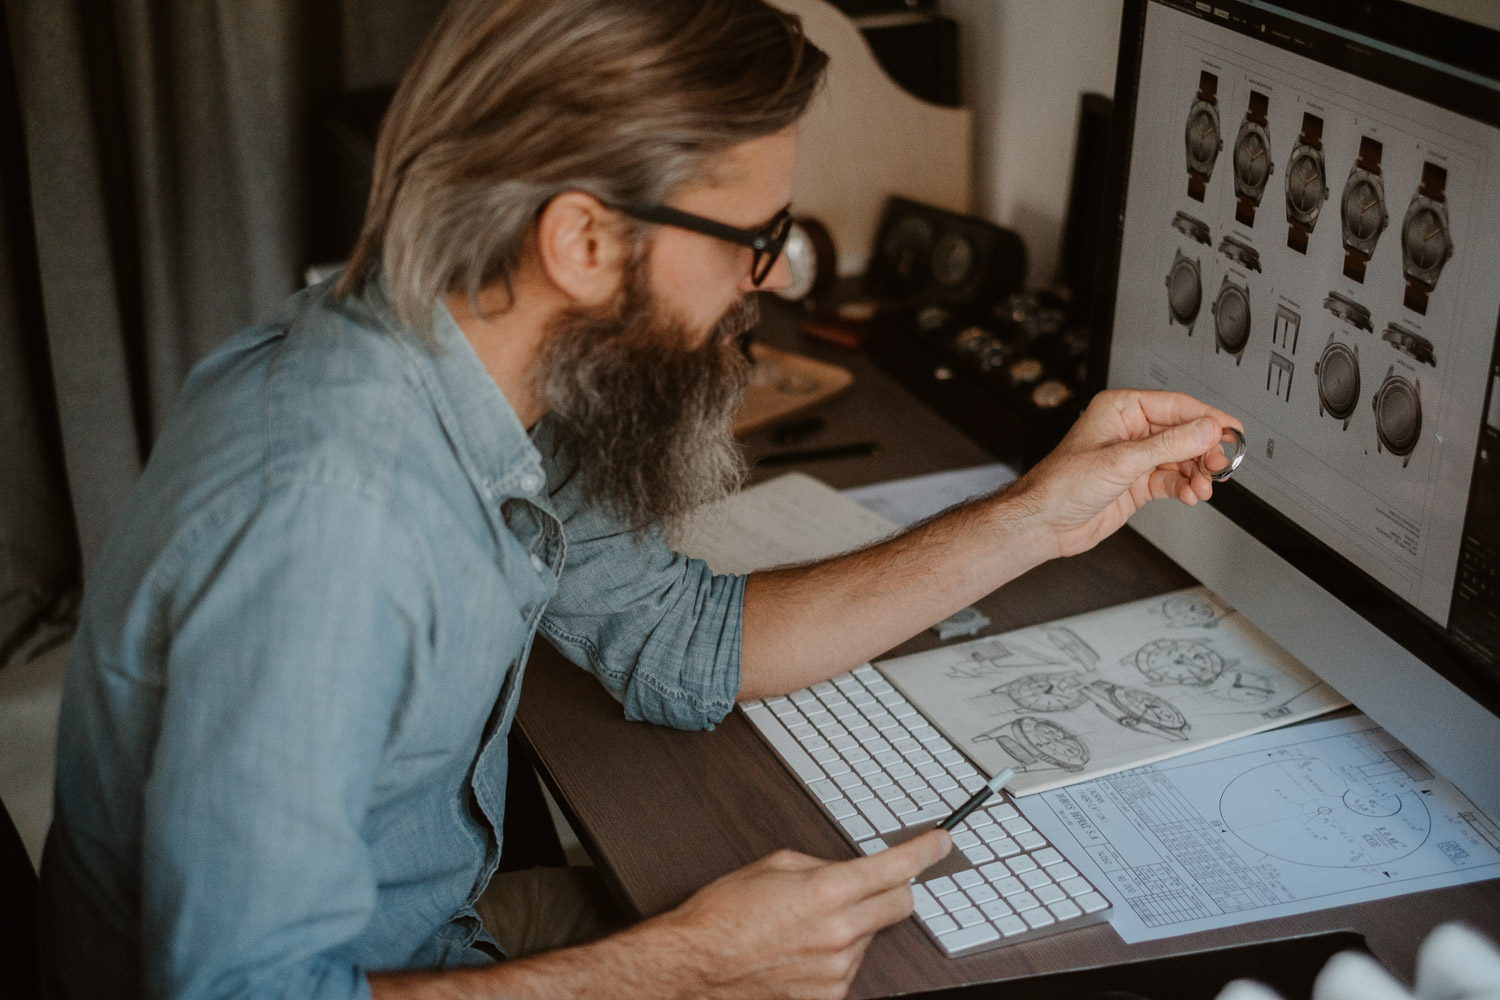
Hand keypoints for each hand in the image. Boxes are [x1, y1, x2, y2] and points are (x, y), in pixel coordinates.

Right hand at [636, 829, 951, 999]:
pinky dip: (836, 954)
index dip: (925, 851)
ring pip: (871, 936)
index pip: (897, 866)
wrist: (695, 967)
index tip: (940, 844)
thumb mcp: (773, 866)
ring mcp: (838, 970)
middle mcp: (840, 932)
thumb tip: (845, 868)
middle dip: (895, 889)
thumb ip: (820, 864)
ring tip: (805, 925)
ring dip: (854, 925)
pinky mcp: (829, 997)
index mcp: (828, 891)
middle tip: (873, 884)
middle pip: (901, 904)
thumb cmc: (723, 916)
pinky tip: (802, 950)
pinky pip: (850, 966)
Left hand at [1012, 388, 1242, 558]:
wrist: (1044, 523)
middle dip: (1204, 450)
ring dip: (1197, 473)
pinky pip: (1172, 479)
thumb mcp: (1122, 460)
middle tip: (1221, 465)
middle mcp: (1130, 429)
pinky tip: (1192, 495)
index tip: (1232, 431)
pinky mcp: (1137, 482)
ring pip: (1181, 459)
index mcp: (1121, 408)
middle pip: (1184, 433)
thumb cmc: (1061, 484)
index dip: (1207, 419)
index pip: (1177, 406)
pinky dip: (1185, 487)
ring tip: (1204, 486)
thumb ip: (1169, 445)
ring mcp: (1134, 457)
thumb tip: (1206, 429)